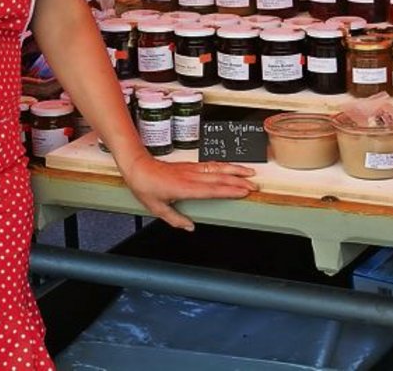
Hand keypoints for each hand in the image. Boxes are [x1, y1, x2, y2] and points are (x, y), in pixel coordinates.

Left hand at [119, 154, 255, 230]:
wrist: (138, 166)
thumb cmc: (145, 186)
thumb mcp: (157, 208)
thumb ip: (175, 219)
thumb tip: (190, 227)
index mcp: (185, 188)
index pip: (212, 190)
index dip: (229, 190)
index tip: (243, 191)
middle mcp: (191, 177)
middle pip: (219, 178)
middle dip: (239, 181)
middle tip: (254, 185)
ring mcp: (191, 169)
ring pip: (218, 168)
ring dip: (235, 170)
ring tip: (250, 172)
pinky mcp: (190, 166)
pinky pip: (211, 165)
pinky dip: (224, 165)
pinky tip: (232, 167)